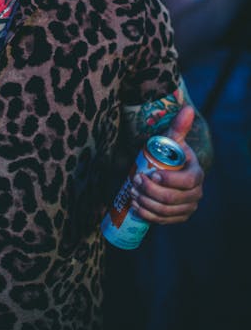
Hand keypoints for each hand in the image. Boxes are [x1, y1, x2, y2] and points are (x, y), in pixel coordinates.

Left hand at [129, 105, 203, 224]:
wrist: (168, 172)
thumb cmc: (169, 155)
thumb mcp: (173, 141)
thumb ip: (179, 126)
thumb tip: (188, 108)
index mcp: (197, 175)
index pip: (186, 182)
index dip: (169, 180)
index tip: (150, 173)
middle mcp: (196, 194)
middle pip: (173, 198)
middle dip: (151, 191)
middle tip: (134, 181)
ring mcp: (187, 208)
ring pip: (166, 211)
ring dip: (147, 203)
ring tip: (132, 192)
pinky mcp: (177, 217)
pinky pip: (163, 221)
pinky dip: (149, 215)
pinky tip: (136, 207)